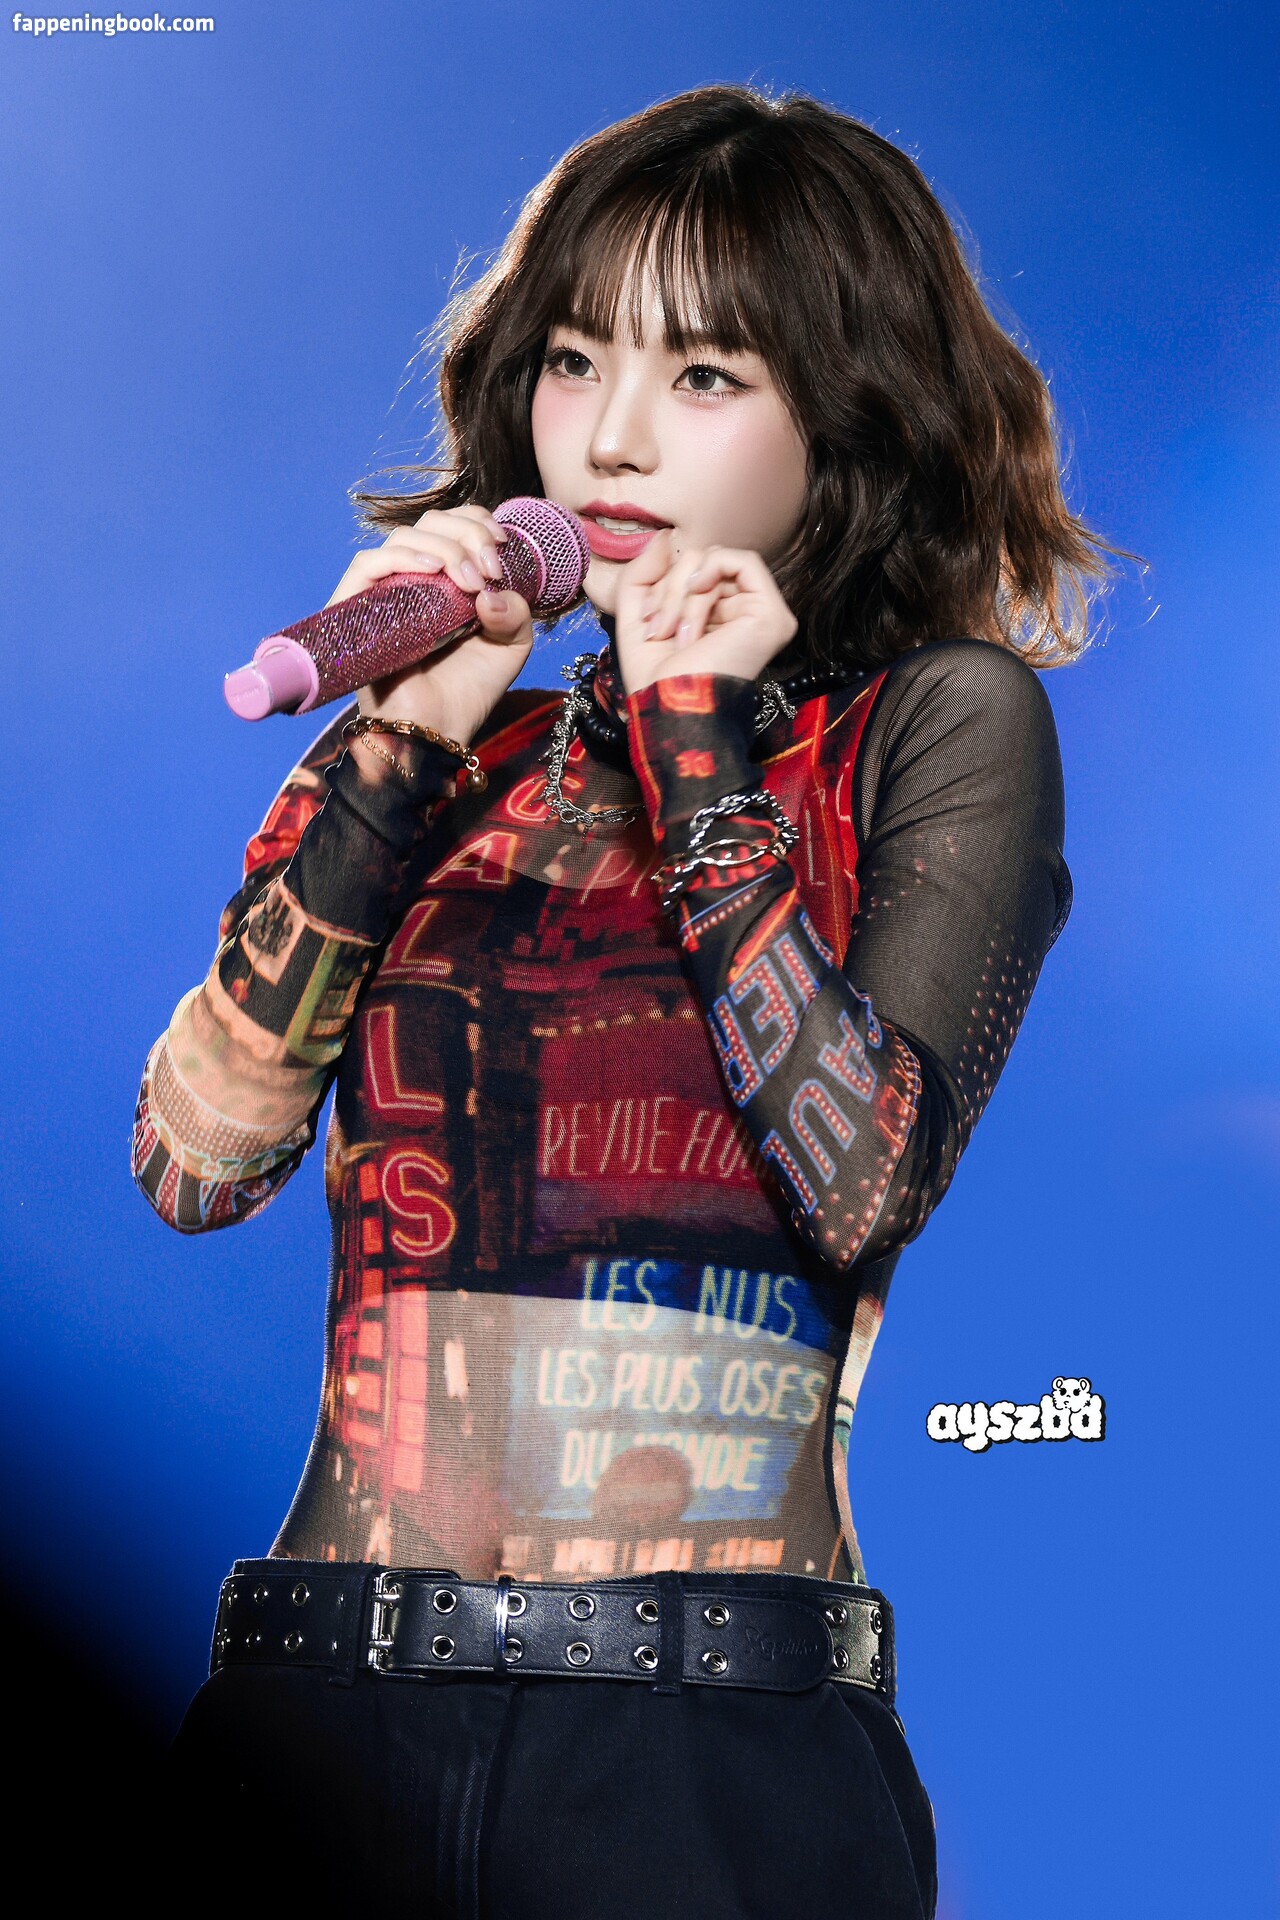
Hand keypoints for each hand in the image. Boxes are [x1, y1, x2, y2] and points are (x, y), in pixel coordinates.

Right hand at [327, 503, 533, 746]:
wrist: (435, 729)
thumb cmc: (467, 691)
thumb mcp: (511, 647)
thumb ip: (518, 613)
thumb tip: (493, 592)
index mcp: (445, 579)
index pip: (453, 524)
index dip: (478, 523)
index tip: (502, 548)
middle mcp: (412, 578)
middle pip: (431, 522)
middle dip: (469, 534)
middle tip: (490, 571)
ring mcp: (382, 591)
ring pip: (403, 536)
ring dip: (445, 547)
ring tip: (470, 581)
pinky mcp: (355, 608)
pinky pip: (368, 563)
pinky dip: (403, 557)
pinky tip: (433, 570)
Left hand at [612, 530, 798, 697]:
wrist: (669, 708)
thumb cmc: (654, 678)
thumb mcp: (635, 615)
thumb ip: (643, 573)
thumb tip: (665, 536)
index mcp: (717, 617)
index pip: (691, 572)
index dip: (663, 585)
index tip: (647, 622)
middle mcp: (743, 615)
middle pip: (702, 563)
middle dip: (669, 590)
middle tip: (659, 630)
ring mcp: (762, 615)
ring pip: (715, 562)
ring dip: (682, 592)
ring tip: (675, 632)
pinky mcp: (772, 615)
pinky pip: (743, 561)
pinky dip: (711, 570)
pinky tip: (697, 594)